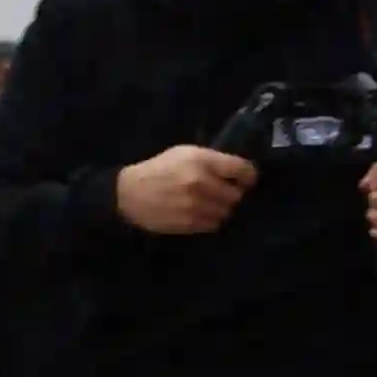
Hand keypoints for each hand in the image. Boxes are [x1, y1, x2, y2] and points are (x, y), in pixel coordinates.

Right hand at [117, 144, 256, 236]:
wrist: (128, 193)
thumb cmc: (159, 169)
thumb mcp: (184, 153)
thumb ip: (213, 160)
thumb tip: (240, 170)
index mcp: (201, 160)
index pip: (243, 170)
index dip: (248, 175)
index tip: (244, 178)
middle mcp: (200, 183)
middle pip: (237, 194)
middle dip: (234, 193)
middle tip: (224, 191)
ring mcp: (195, 205)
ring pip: (227, 212)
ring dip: (222, 208)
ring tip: (210, 202)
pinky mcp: (189, 223)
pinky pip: (213, 224)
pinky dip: (211, 219)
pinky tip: (200, 212)